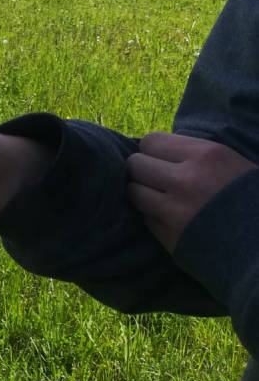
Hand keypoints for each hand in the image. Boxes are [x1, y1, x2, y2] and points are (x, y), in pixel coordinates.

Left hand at [127, 133, 255, 252]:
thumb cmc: (255, 202)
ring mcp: (174, 211)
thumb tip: (159, 153)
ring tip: (160, 200)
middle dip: (143, 171)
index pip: (150, 141)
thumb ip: (195, 156)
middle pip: (135, 165)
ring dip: (143, 195)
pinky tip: (170, 221)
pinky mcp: (169, 238)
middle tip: (156, 180)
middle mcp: (185, 180)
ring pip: (133, 193)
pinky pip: (145, 220)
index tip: (161, 159)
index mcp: (206, 155)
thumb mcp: (231, 164)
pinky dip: (152, 219)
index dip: (153, 151)